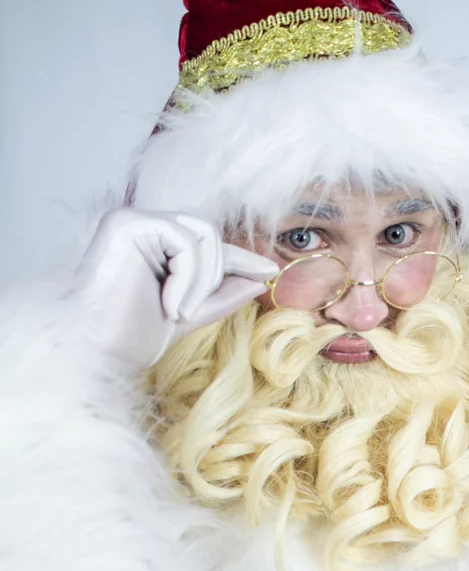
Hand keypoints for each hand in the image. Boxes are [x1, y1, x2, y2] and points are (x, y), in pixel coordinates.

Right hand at [78, 209, 278, 368]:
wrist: (97, 350)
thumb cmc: (129, 337)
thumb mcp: (189, 313)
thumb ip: (219, 295)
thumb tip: (258, 281)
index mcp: (150, 243)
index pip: (205, 243)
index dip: (239, 258)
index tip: (269, 272)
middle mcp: (140, 224)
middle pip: (210, 232)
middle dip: (215, 274)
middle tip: (189, 311)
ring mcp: (132, 220)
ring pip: (204, 235)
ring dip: (201, 281)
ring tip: (177, 311)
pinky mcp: (128, 223)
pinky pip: (186, 243)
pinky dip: (188, 279)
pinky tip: (168, 305)